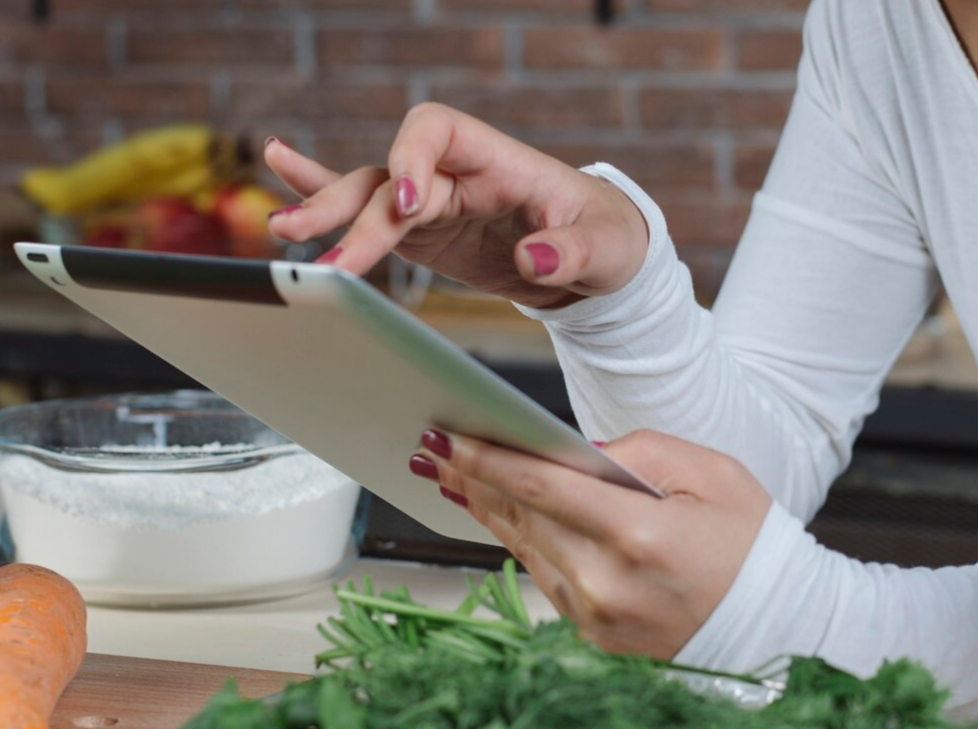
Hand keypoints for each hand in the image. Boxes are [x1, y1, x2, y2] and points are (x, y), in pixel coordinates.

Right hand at [263, 103, 649, 308]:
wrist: (599, 259)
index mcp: (499, 160)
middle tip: (314, 238)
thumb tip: (534, 260)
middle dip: (352, 205)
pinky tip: (281, 194)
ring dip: (327, 215)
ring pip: (369, 198)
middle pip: (390, 174)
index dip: (414, 159)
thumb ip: (571, 251)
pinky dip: (328, 201)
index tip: (408, 205)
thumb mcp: (605, 246)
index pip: (438, 130)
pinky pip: (370, 217)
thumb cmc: (607, 237)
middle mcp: (458, 174)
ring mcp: (435, 203)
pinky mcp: (425, 234)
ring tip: (283, 232)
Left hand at [407, 429, 771, 657]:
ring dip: (488, 511)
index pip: (542, 487)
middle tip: (432, 447)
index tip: (447, 437)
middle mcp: (608, 582)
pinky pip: (546, 577)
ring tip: (454, 477)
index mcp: (639, 535)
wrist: (776, 621)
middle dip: (474, 480)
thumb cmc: (749, 539)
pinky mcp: (595, 634)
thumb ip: (636, 452)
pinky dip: (522, 542)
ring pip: (526, 549)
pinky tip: (503, 517)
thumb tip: (573, 452)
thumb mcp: (710, 472)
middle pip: (522, 518)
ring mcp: (598, 616)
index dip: (487, 460)